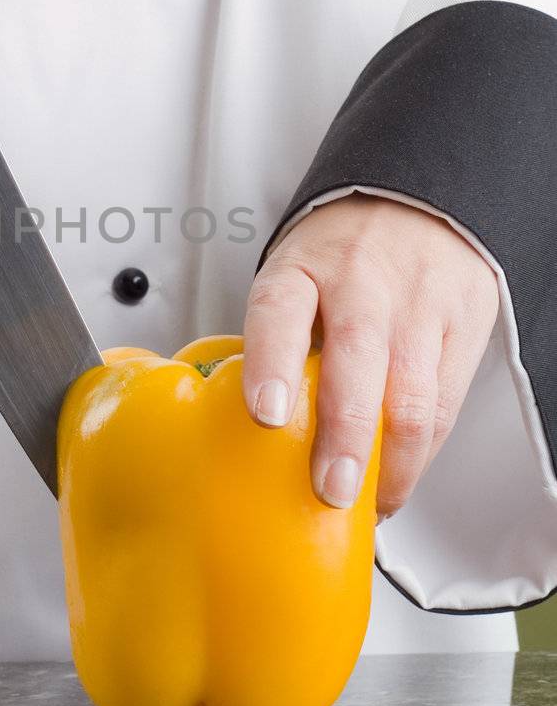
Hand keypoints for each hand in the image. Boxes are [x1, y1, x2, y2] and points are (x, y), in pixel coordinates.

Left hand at [243, 195, 497, 517]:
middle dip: (346, 436)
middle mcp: (359, 284)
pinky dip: (423, 451)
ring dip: (393, 463)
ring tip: (371, 503)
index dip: (271, 365)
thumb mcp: (293, 277)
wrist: (415, 202)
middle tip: (332, 489)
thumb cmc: (340, 256)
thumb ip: (275, 341)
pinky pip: (445, 402)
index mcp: (301, 271)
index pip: (279, 313)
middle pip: (356, 361)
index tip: (267, 415)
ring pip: (412, 394)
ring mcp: (416, 304)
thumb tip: (242, 427)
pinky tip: (401, 475)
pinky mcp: (462, 325)